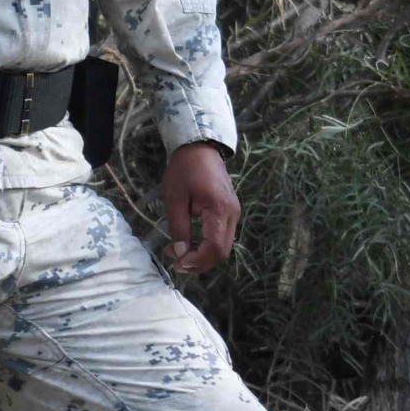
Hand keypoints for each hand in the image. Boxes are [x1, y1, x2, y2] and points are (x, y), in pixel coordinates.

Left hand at [160, 141, 239, 274]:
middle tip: (175, 261)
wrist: (200, 147)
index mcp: (219, 209)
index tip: (177, 263)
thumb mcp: (175, 199)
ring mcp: (234, 213)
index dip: (197, 261)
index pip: (215, 248)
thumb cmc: (184, 169)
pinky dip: (207, 245)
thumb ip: (179, 228)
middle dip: (199, 262)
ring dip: (203, 255)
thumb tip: (180, 253)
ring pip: (223, 246)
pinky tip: (190, 242)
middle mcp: (232, 214)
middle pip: (222, 252)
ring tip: (179, 252)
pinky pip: (222, 236)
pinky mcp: (230, 211)